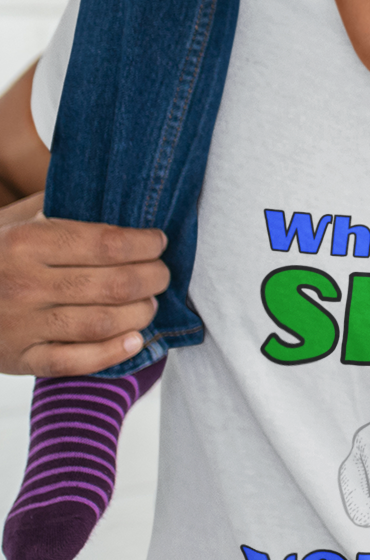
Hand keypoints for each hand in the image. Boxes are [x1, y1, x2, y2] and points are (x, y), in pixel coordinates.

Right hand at [0, 195, 169, 375]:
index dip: (144, 244)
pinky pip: (74, 362)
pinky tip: (134, 340)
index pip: (107, 242)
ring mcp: (22, 325)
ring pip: (101, 323)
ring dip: (139, 314)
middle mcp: (25, 284)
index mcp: (27, 242)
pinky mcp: (19, 359)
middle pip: (113, 284)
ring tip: (150, 304)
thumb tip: (119, 197)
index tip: (158, 242)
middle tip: (162, 274)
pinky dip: (111, 354)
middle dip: (151, 278)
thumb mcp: (16, 217)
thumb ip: (62, 204)